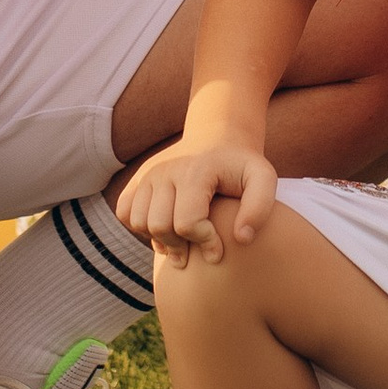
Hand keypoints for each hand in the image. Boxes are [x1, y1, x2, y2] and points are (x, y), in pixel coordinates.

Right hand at [116, 139, 279, 265]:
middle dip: (180, 246)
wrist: (217, 138)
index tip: (218, 250)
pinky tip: (164, 226)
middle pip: (160, 226)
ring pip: (139, 222)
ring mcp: (148, 173)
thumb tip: (241, 238)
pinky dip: (140, 226)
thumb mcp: (263, 178)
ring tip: (182, 239)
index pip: (187, 223)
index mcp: (195, 171)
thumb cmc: (241, 165)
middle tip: (198, 249)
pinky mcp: (137, 178)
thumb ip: (260, 207)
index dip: (205, 243)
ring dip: (159, 238)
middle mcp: (165, 170)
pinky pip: (124, 213)